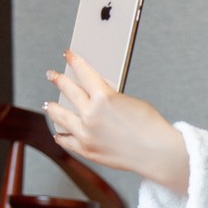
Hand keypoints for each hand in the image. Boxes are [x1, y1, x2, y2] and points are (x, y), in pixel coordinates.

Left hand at [45, 49, 188, 193]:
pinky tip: (58, 132)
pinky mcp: (85, 150)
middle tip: (52, 75)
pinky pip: (66, 140)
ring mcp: (85, 133)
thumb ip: (109, 98)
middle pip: (69, 91)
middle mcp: (90, 114)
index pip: (84, 73)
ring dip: (53, 108)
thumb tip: (95, 97)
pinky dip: (61, 135)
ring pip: (60, 116)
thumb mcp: (131, 102)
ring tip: (49, 105)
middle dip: (59, 80)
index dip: (74, 61)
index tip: (68, 54)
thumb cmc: (150, 126)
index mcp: (104, 98)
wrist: (157, 152)